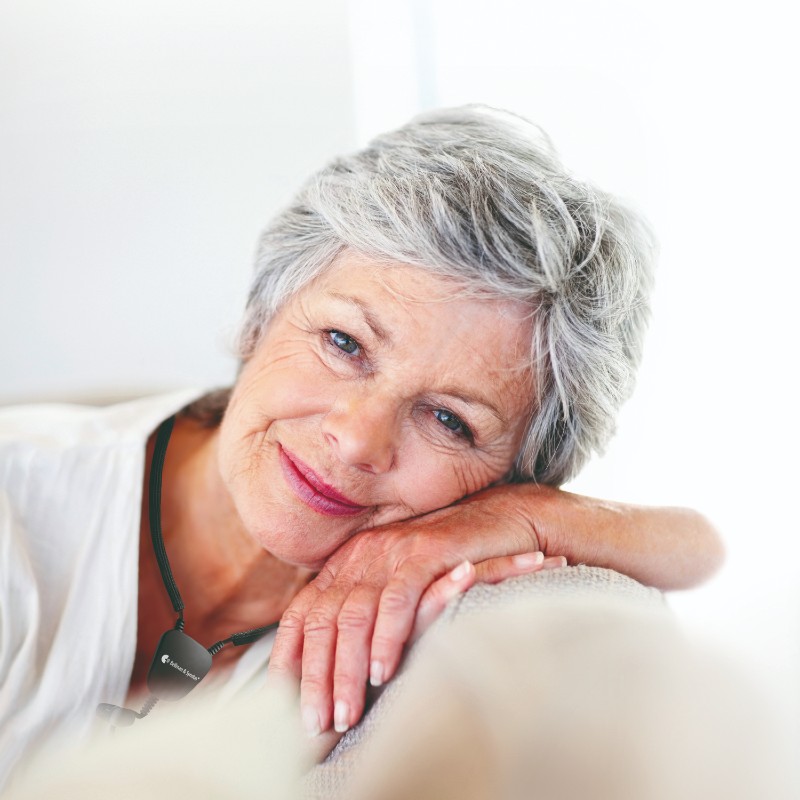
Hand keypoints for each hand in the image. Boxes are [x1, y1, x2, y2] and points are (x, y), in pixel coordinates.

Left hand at [267, 485, 563, 736]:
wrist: (499, 520)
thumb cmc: (449, 564)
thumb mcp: (395, 587)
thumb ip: (366, 617)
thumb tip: (337, 671)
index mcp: (347, 563)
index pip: (302, 612)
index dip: (288, 657)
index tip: (282, 704)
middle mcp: (362, 555)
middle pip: (323, 620)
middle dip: (315, 678)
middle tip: (316, 725)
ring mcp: (392, 551)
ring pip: (354, 616)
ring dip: (347, 670)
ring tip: (347, 713)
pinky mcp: (425, 552)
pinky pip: (397, 599)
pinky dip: (387, 639)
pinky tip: (384, 672)